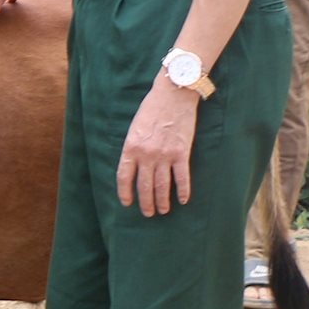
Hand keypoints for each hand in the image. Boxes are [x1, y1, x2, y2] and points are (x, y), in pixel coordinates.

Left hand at [118, 78, 198, 214]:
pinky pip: (182, 178)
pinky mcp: (181, 153)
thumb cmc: (151, 109)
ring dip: (162, 201)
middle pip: (144, 186)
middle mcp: (146, 155)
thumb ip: (133, 148)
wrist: (173, 95)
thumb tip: (134, 167)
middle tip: (148, 213)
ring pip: (163, 186)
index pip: (124, 177)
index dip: (125, 193)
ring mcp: (164, 155)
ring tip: (163, 211)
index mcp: (130, 147)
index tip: (128, 203)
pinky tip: (184, 200)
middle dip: (146, 202)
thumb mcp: (134, 128)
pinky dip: (183, 191)